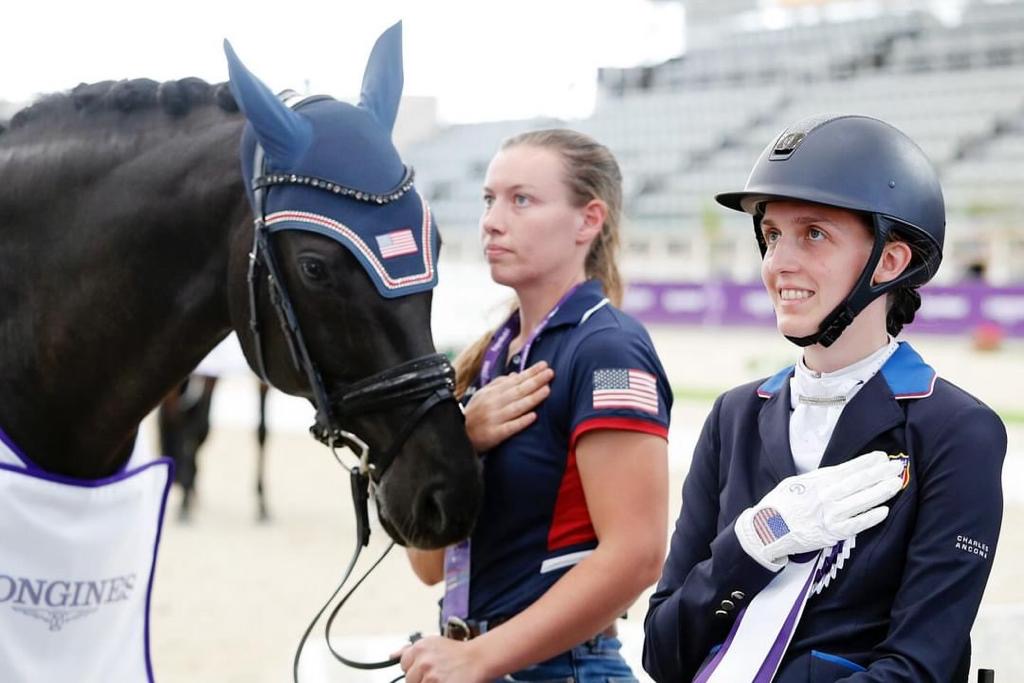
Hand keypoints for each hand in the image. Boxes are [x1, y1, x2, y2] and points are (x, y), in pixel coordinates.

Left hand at [397, 635, 488, 682]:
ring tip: (442, 677)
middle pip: (409, 679)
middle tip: (437, 674)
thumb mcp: (433, 644)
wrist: (478, 658)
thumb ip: (410, 650)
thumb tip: (392, 656)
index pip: (403, 664)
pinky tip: (445, 680)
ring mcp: (431, 676)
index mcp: (420, 647)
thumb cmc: (457, 652)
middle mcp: (424, 661)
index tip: (425, 668)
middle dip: (421, 678)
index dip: (415, 668)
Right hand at [464, 361, 553, 451]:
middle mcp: (493, 404)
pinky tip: (534, 416)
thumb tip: (516, 375)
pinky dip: (522, 421)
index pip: (515, 380)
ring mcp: (494, 419)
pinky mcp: (494, 435)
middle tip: (550, 373)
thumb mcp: (483, 395)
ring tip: (547, 390)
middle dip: (535, 381)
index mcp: (492, 393)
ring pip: (516, 407)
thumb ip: (499, 384)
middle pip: (518, 391)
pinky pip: (510, 427)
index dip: (530, 373)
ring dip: (532, 398)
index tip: (544, 366)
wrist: (460, 435)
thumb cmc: (475, 413)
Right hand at [735, 451, 904, 569]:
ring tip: (897, 483)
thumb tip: (839, 473)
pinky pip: (857, 524)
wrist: (767, 530)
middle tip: (897, 466)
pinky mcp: (833, 533)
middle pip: (859, 482)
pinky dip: (871, 517)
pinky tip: (884, 510)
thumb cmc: (779, 504)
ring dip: (882, 491)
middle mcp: (826, 496)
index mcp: (817, 482)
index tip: (881, 456)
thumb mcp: (795, 483)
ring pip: (863, 501)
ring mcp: (831, 515)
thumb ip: (817, 478)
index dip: (866, 462)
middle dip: (880, 473)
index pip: (848, 469)